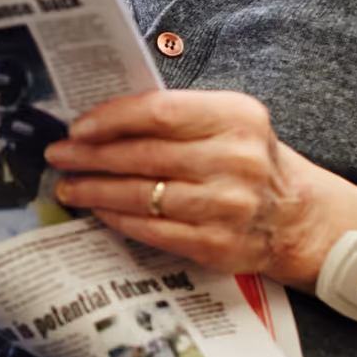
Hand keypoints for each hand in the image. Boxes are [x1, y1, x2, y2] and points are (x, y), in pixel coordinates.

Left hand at [43, 90, 356, 291]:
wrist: (297, 216)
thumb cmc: (249, 160)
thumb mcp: (229, 122)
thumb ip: (177, 115)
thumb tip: (102, 119)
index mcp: (237, 117)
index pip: (159, 112)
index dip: (111, 118)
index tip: (78, 126)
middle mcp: (235, 160)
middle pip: (144, 154)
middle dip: (91, 155)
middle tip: (59, 155)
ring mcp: (226, 205)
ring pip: (142, 195)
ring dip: (95, 189)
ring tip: (68, 185)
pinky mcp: (216, 244)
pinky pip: (151, 229)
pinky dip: (116, 217)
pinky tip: (96, 209)